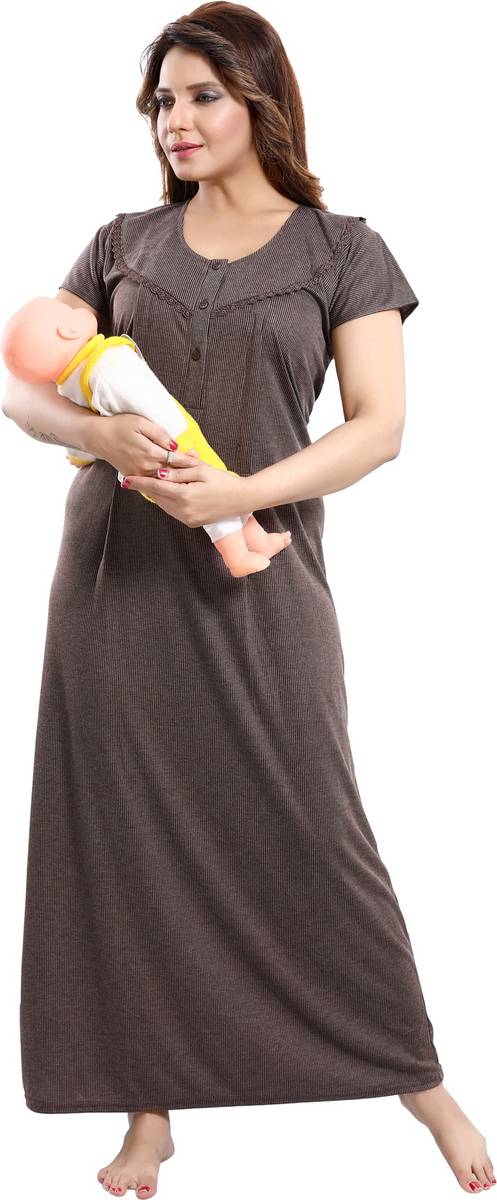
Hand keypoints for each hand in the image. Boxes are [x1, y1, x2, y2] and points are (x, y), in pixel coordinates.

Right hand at [84, 411, 190, 477]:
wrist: (98, 437)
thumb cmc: (119, 426)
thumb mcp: (141, 423)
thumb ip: (160, 434)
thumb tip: (175, 445)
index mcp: (150, 453)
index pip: (176, 459)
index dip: (189, 460)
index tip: (200, 461)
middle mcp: (145, 467)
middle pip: (172, 472)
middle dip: (186, 471)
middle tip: (200, 470)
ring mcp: (139, 474)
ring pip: (163, 481)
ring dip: (177, 480)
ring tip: (190, 479)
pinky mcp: (134, 477)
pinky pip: (152, 484)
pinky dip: (164, 484)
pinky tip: (172, 485)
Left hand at [122, 458, 249, 526]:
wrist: (242, 499)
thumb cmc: (224, 481)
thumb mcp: (201, 469)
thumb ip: (179, 471)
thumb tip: (160, 473)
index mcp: (185, 496)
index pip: (155, 488)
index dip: (139, 483)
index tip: (126, 480)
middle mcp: (184, 510)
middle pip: (157, 497)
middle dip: (147, 487)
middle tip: (135, 477)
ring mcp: (188, 519)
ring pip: (163, 505)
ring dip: (157, 494)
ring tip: (150, 483)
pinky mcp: (192, 522)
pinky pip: (173, 511)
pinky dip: (167, 501)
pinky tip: (168, 492)